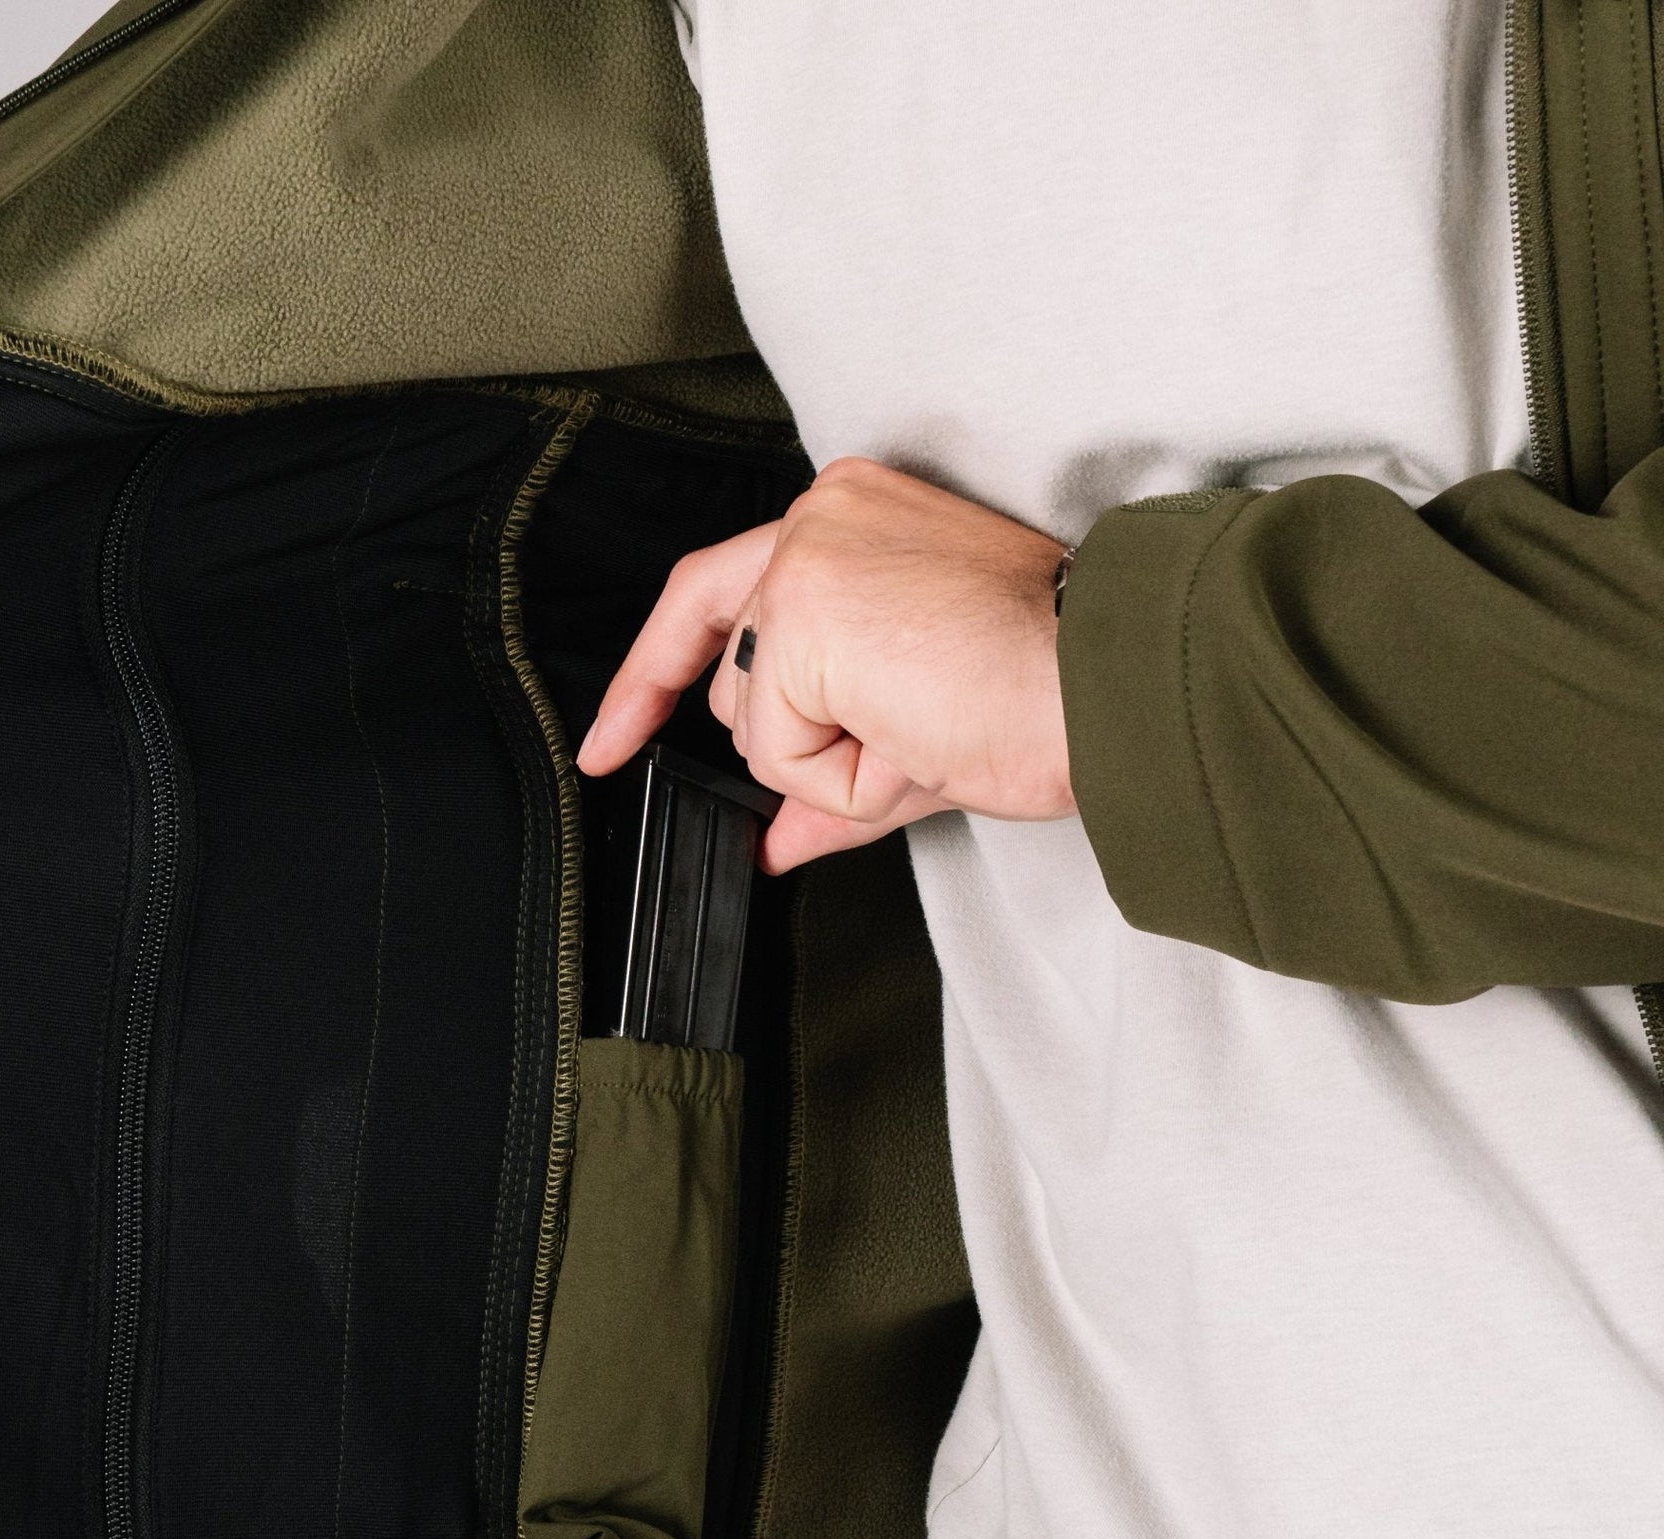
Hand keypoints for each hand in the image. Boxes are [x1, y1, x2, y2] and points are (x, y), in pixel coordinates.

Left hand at [576, 456, 1073, 872]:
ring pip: (756, 720)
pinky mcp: (804, 612)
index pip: (713, 595)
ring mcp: (805, 559)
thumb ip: (824, 777)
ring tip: (934, 721)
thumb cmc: (1049, 691)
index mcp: (853, 516)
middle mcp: (819, 514)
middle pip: (734, 675)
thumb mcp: (912, 735)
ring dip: (836, 760)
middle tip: (915, 729)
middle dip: (802, 740)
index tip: (611, 737)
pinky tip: (917, 729)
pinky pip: (777, 748)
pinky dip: (842, 775)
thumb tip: (770, 840)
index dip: (651, 676)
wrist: (1111, 691)